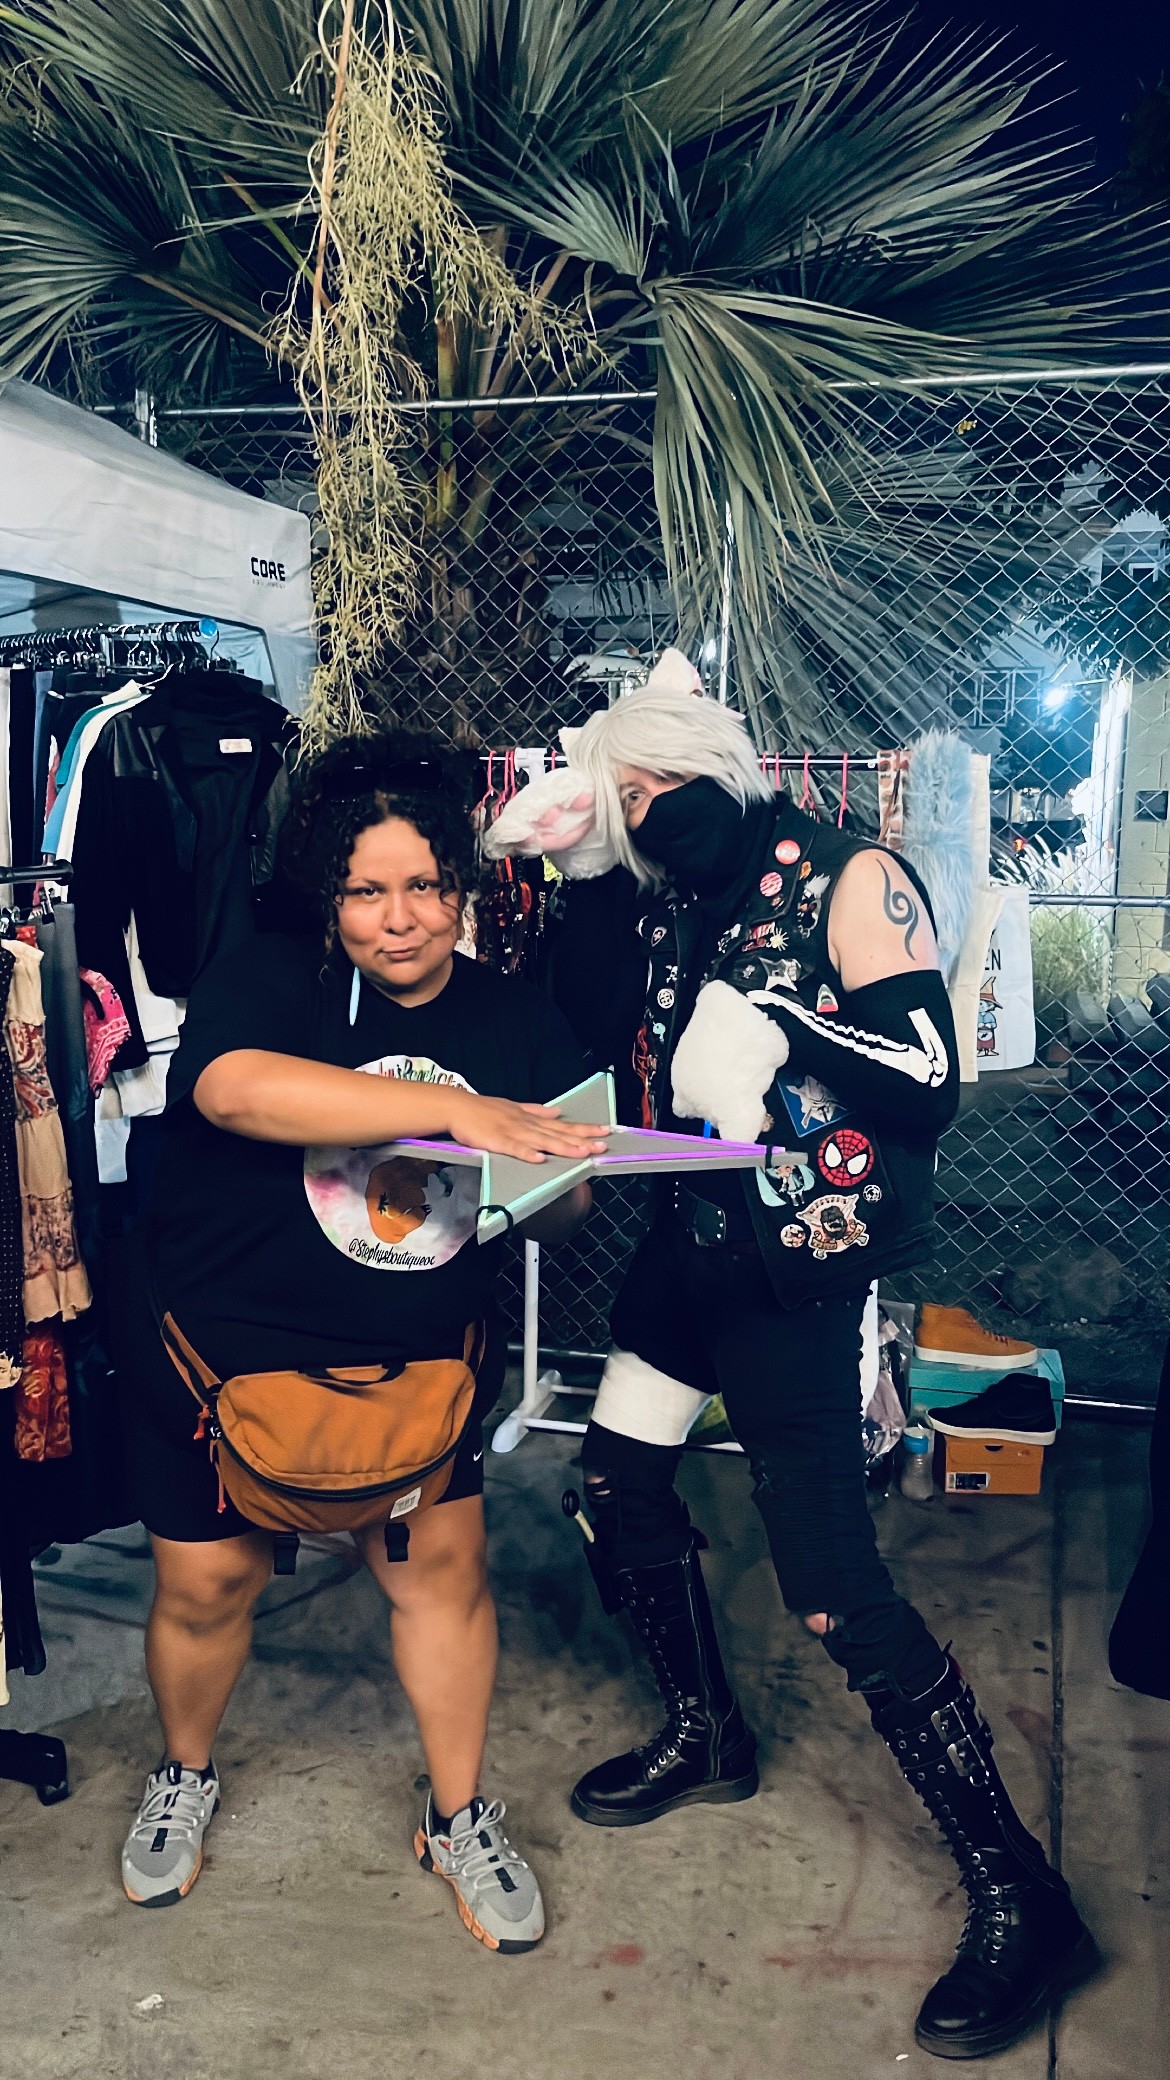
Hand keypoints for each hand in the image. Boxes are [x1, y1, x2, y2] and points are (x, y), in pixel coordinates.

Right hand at [446, 1090, 609, 1164]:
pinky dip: (527, 1154)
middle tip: (602, 1145)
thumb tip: (557, 1111)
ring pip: (542, 1141)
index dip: (584, 1128)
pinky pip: (514, 1149)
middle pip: (558, 1133)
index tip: (604, 1131)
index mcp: (530, 1118)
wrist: (457, 1106)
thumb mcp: (514, 1106)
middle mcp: (526, 1124)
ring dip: (563, 1147)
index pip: (562, 1124)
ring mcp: (512, 1132)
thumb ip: (536, 1110)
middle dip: (581, 1140)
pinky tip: (540, 1159)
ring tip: (581, 1152)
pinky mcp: (497, 1141)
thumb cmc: (483, 1109)